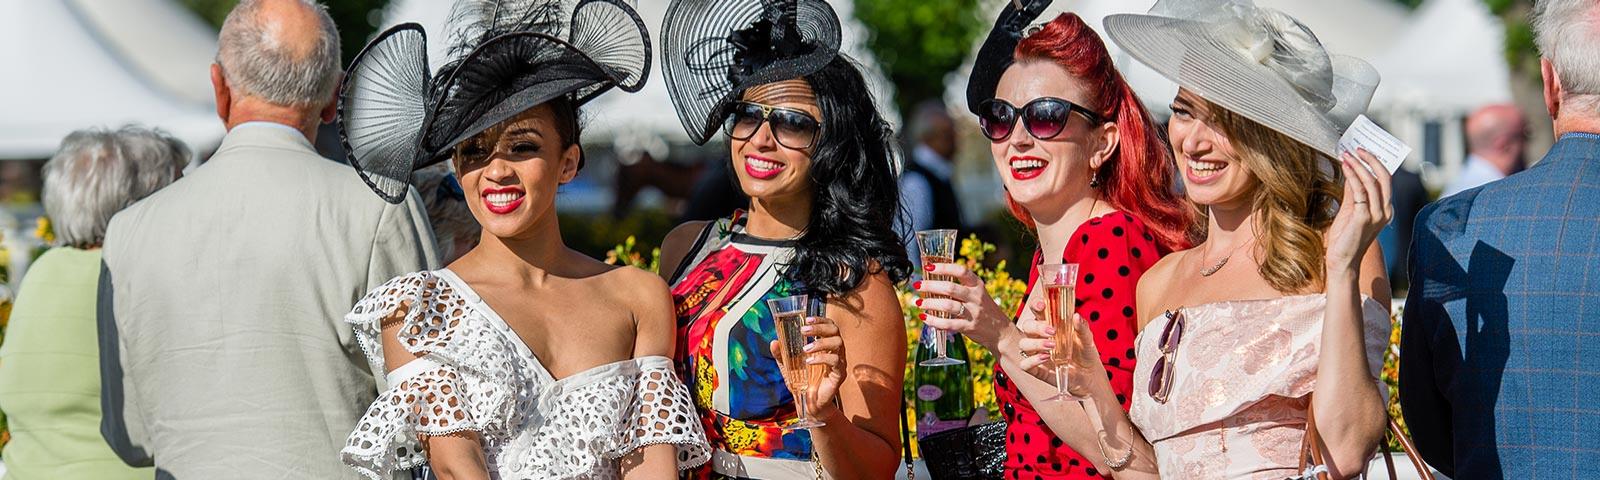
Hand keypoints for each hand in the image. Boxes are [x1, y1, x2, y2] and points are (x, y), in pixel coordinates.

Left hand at [769, 315, 845, 413]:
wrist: (809, 404)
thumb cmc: (802, 382)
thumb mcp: (788, 366)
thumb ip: (781, 354)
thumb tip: (773, 342)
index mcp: (825, 345)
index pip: (829, 326)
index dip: (821, 320)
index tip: (807, 319)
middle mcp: (835, 351)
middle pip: (835, 331)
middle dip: (820, 327)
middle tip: (804, 330)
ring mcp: (839, 362)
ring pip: (838, 343)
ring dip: (820, 343)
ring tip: (805, 349)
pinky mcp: (839, 374)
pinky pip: (835, 361)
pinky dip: (821, 358)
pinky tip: (809, 362)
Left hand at [913, 262, 1012, 349]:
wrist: (1001, 332)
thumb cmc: (984, 310)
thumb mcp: (978, 294)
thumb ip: (961, 287)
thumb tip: (933, 279)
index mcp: (977, 285)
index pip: (960, 271)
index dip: (944, 267)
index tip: (929, 266)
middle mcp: (976, 297)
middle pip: (950, 288)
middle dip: (930, 286)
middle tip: (918, 285)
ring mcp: (973, 313)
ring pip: (948, 305)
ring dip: (930, 303)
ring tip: (919, 302)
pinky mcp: (969, 327)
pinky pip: (948, 324)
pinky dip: (934, 321)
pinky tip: (925, 318)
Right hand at [1015, 301, 1106, 398]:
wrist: (1090, 376)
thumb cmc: (1086, 352)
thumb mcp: (1087, 339)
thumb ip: (1082, 328)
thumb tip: (1076, 316)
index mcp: (1050, 324)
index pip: (1037, 311)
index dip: (1035, 305)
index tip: (1042, 305)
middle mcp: (1040, 337)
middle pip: (1027, 326)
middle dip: (1036, 327)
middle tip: (1052, 331)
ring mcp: (1037, 353)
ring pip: (1023, 344)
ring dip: (1035, 343)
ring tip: (1052, 346)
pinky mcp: (1037, 369)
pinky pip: (1024, 364)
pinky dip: (1032, 360)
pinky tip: (1046, 358)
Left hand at [1324, 148, 1393, 270]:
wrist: (1341, 260)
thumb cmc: (1344, 237)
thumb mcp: (1350, 209)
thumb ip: (1353, 191)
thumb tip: (1352, 169)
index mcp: (1385, 209)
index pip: (1386, 180)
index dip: (1376, 163)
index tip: (1363, 150)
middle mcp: (1385, 211)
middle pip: (1384, 177)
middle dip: (1371, 159)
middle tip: (1357, 147)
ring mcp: (1377, 215)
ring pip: (1371, 182)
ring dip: (1358, 165)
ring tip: (1346, 154)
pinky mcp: (1364, 218)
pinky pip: (1360, 191)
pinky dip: (1352, 175)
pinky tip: (1344, 166)